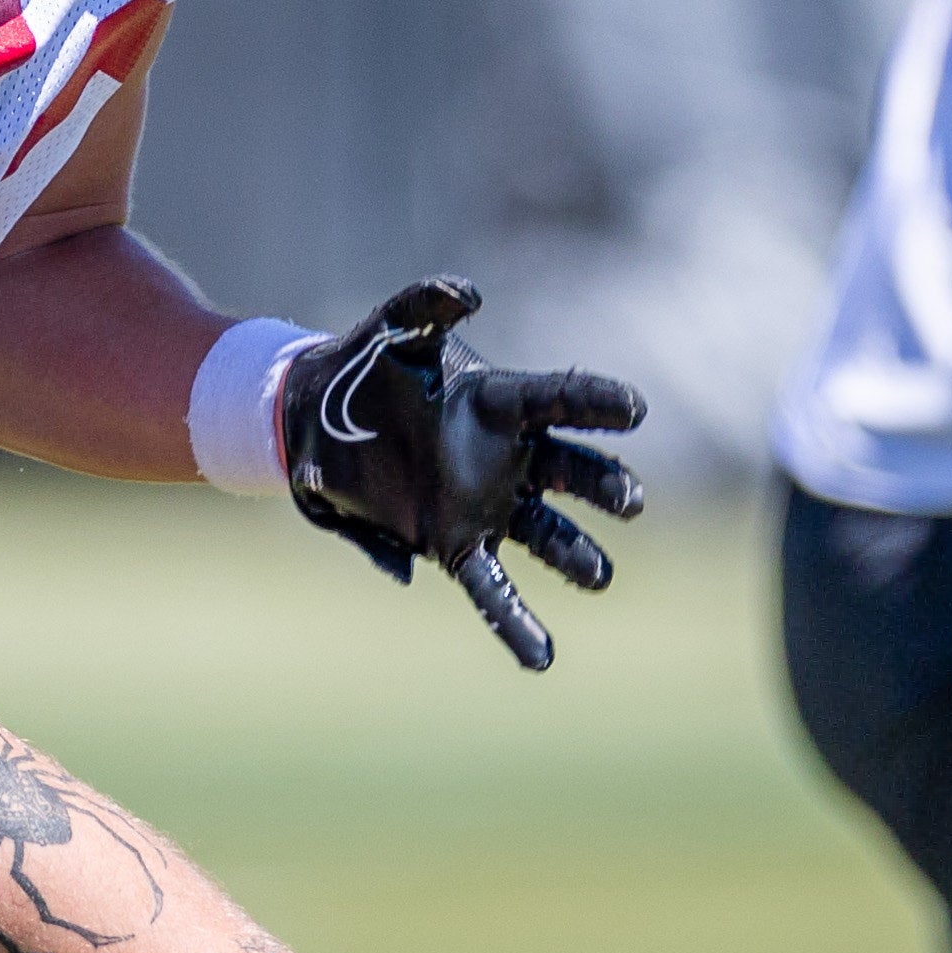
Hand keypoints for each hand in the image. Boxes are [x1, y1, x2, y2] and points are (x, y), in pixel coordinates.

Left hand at [277, 277, 648, 674]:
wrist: (317, 417)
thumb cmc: (366, 366)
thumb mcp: (392, 328)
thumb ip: (427, 305)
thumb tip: (469, 294)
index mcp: (501, 403)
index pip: (558, 401)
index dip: (595, 403)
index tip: (634, 408)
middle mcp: (509, 457)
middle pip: (571, 474)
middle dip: (602, 486)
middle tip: (630, 499)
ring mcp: (487, 504)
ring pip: (547, 534)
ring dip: (576, 555)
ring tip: (600, 576)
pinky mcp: (454, 544)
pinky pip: (492, 589)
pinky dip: (514, 623)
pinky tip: (541, 658)